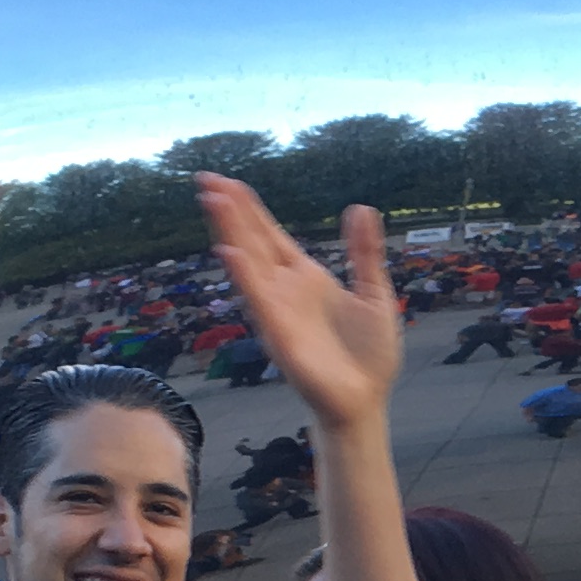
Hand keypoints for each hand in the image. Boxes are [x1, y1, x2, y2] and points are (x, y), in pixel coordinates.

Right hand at [198, 181, 400, 429]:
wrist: (365, 402)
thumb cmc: (368, 354)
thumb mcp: (374, 293)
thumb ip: (364, 252)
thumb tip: (360, 207)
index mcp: (306, 277)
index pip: (270, 234)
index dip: (249, 208)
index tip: (226, 180)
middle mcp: (285, 290)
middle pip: (252, 241)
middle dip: (230, 211)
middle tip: (205, 178)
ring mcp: (278, 311)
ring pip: (249, 264)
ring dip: (230, 233)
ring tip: (212, 200)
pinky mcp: (280, 336)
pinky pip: (258, 301)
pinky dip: (244, 276)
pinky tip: (229, 252)